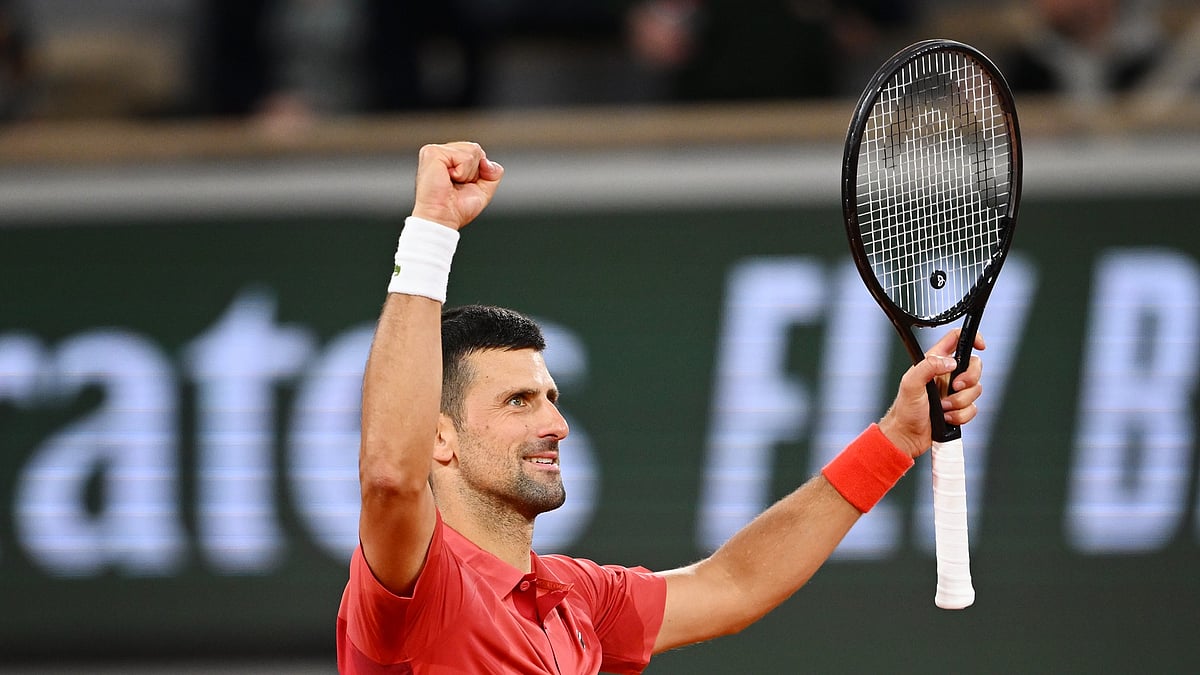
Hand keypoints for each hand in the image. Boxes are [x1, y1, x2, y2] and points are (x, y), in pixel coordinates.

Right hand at [411, 142, 504, 229]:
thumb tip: (488, 162)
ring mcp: (435, 151)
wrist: (442, 219)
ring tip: (451, 183)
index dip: (478, 172)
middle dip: (474, 172)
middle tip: (457, 186)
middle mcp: (442, 153)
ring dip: (467, 174)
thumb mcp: (483, 190)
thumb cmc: (456, 209)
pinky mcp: (432, 153)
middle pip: (476, 149)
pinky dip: (462, 173)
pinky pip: (464, 157)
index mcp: (450, 159)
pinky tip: (448, 179)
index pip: (477, 153)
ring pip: (472, 151)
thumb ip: (493, 174)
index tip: (462, 186)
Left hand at [878, 329, 984, 457]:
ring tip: (942, 408)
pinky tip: (946, 418)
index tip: (980, 346)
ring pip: (976, 390)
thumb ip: (928, 366)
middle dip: (969, 379)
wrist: (907, 435)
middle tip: (955, 387)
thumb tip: (950, 362)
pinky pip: (973, 409)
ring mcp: (954, 392)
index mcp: (934, 362)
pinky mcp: (959, 408)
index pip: (956, 339)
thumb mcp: (910, 383)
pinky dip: (960, 415)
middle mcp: (947, 375)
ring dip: (960, 402)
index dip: (972, 338)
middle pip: (975, 366)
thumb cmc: (904, 410)